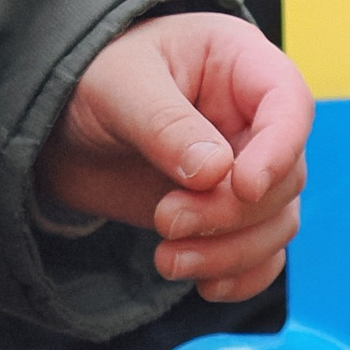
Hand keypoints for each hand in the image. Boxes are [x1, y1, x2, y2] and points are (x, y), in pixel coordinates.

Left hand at [34, 12, 310, 303]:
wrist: (60, 126)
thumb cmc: (93, 79)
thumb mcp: (119, 86)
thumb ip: (165, 125)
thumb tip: (215, 173)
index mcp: (240, 64)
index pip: (289, 104)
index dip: (279, 150)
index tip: (244, 186)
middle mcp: (255, 119)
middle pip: (286, 177)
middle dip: (231, 212)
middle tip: (166, 219)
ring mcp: (245, 170)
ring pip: (277, 223)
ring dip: (231, 253)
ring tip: (167, 260)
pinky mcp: (227, 214)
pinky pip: (261, 254)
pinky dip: (241, 276)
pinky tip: (204, 285)